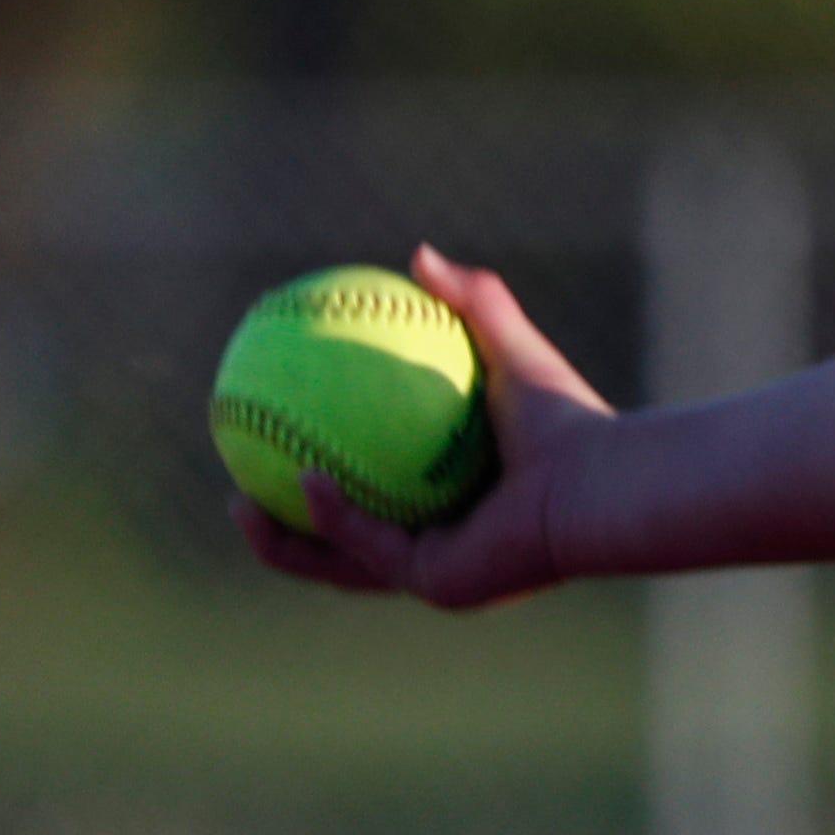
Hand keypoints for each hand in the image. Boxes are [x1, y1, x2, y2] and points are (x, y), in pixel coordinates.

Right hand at [236, 244, 615, 608]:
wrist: (599, 478)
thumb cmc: (567, 418)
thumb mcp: (509, 348)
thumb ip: (471, 302)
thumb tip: (419, 251)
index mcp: (449, 502)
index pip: (369, 494)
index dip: (315, 475)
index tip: (273, 439)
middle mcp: (441, 544)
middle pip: (337, 547)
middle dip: (280, 529)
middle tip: (234, 486)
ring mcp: (438, 572)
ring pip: (337, 567)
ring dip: (284, 541)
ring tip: (236, 502)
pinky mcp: (439, 583)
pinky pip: (368, 549)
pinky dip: (334, 518)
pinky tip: (300, 480)